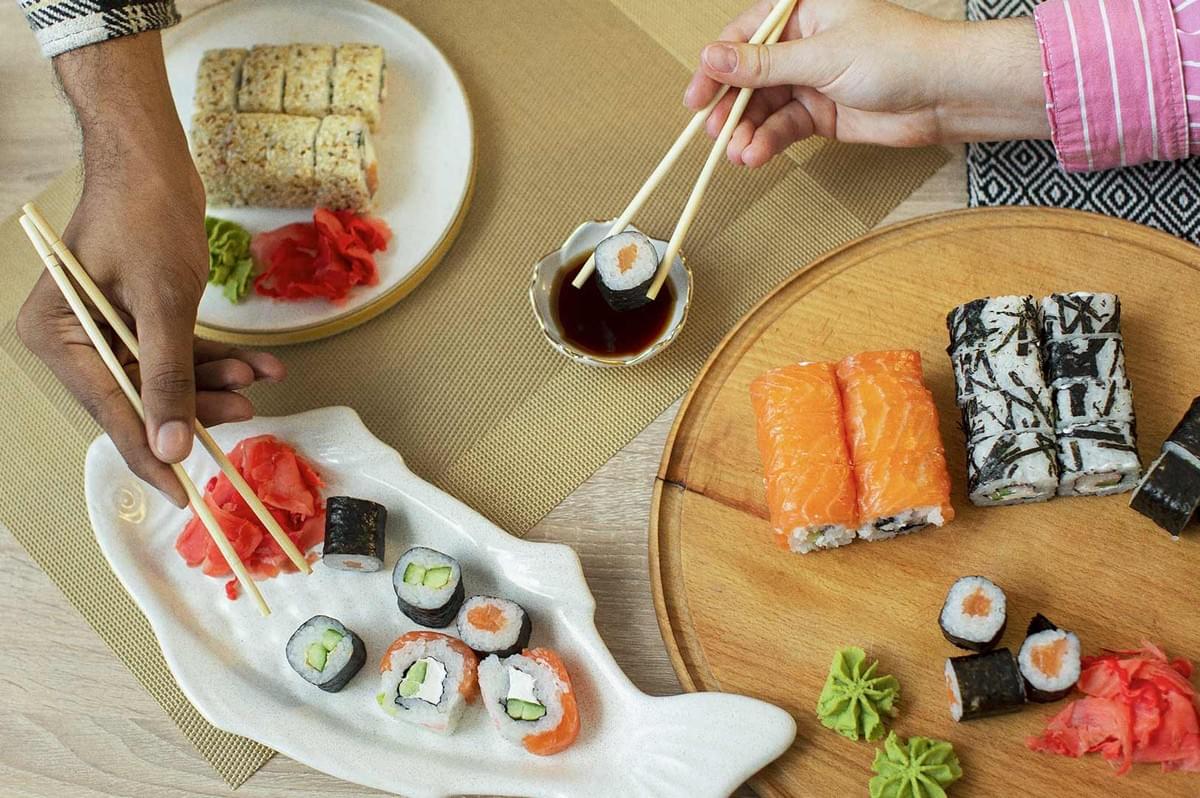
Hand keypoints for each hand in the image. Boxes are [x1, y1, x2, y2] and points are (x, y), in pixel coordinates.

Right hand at [17, 31, 285, 506]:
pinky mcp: (142, 316)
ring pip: (170, 377)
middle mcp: (77, 339)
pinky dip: (221, 358)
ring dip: (219, 382)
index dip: (152, 456)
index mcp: (59, 338)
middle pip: (144, 398)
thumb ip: (168, 379)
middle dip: (200, 407)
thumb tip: (172, 449)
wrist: (156, 156)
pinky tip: (263, 365)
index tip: (185, 498)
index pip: (112, 414)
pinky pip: (182, 351)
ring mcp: (109, 328)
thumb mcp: (163, 304)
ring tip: (262, 379)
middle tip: (248, 416)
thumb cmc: (147, 217)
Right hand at [684, 0, 1049, 166]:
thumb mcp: (821, 56)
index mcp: (802, 10)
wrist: (945, 94)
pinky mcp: (821, 113)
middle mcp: (803, 43)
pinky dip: (769, 142)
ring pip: (764, 107)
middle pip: (749, 76)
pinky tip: (757, 155)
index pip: (744, 36)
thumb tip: (712, 58)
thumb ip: (762, 64)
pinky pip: (784, 127)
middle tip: (712, 132)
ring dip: (748, 131)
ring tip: (738, 152)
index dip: (717, 67)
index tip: (696, 96)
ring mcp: (811, 79)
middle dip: (730, 107)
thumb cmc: (898, 55)